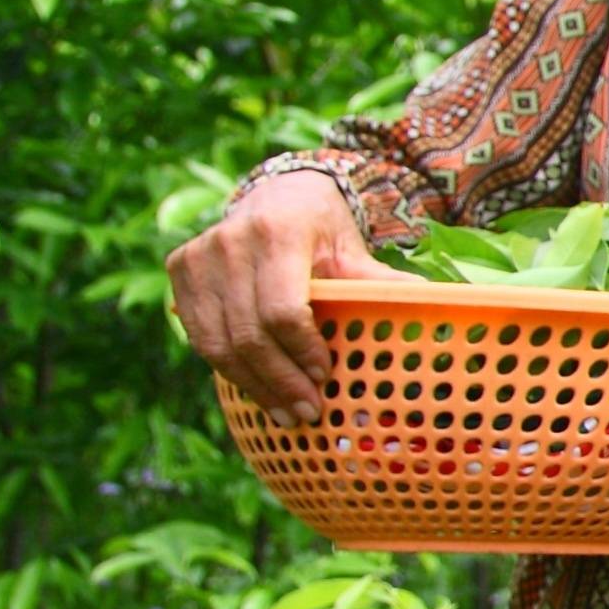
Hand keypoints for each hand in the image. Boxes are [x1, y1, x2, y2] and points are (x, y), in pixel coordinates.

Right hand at [166, 171, 412, 423]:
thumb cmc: (321, 228)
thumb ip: (377, 283)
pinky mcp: (179, 269)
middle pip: (249, 333)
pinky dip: (228, 368)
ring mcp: (198, 255)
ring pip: (217, 341)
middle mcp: (230, 242)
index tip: (325, 377)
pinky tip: (257, 390)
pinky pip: (199, 335)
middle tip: (307, 412)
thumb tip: (429, 309)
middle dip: (279, 380)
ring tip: (284, 414)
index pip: (283, 309)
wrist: (275, 194)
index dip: (302, 351)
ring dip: (252, 385)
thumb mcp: (351, 248)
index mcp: (278, 233)